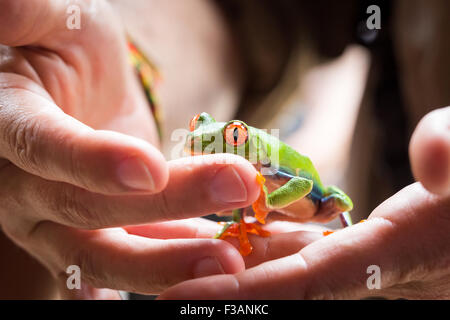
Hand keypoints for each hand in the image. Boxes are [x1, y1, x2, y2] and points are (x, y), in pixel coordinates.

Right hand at [0, 0, 258, 298]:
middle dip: (166, 204)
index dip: (94, 162)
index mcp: (9, 123)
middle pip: (88, 208)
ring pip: (104, 254)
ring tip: (229, 259)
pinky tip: (211, 269)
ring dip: (168, 259)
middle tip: (238, 190)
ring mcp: (53, 219)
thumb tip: (0, 9)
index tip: (152, 170)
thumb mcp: (58, 21)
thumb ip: (31, 16)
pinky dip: (164, 269)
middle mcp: (22, 184)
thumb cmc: (69, 50)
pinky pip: (124, 259)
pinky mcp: (88, 234)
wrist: (77, 89)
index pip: (44, 147)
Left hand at [159, 106, 449, 299]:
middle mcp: (375, 274)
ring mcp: (370, 269)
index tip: (179, 297)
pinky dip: (270, 252)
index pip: (308, 281)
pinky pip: (309, 256)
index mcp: (398, 254)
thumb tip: (431, 157)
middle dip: (226, 292)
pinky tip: (234, 240)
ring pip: (292, 270)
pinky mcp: (369, 257)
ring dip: (239, 270)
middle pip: (286, 286)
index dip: (245, 294)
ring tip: (181, 266)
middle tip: (160, 290)